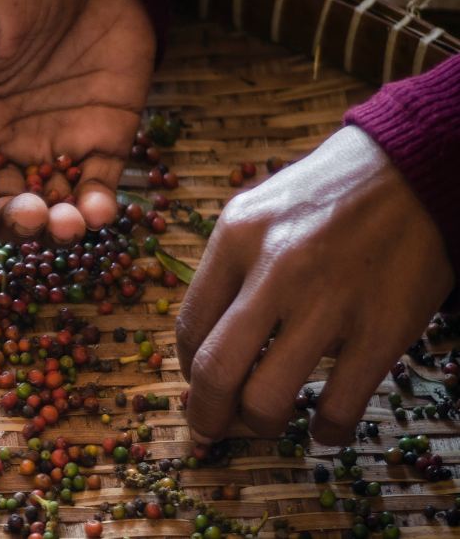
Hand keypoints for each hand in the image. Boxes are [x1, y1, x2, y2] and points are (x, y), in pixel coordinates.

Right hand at [0, 0, 154, 243]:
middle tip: (28, 216)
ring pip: (52, 207)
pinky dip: (100, 208)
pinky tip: (101, 211)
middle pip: (2, 208)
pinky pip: (100, 184)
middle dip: (12, 225)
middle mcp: (7, 142)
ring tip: (68, 224)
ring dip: (57, 228)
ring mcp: (58, 142)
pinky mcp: (106, 136)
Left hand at [177, 126, 454, 444]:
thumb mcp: (257, 210)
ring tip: (267, 423)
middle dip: (207, 414)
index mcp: (236, 238)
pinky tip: (325, 430)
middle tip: (211, 429)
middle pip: (215, 371)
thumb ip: (228, 268)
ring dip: (260, 425)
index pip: (190, 326)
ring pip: (268, 397)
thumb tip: (204, 341)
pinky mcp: (382, 328)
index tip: (197, 385)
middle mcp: (275, 270)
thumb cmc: (329, 193)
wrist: (413, 169)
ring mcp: (329, 302)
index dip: (187, 370)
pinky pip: (340, 404)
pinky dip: (327, 432)